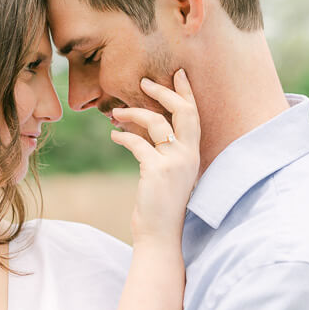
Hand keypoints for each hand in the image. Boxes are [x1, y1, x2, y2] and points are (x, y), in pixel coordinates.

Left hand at [111, 69, 200, 243]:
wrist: (160, 235)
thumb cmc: (160, 206)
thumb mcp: (168, 174)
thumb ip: (164, 152)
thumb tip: (144, 131)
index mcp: (194, 154)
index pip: (194, 116)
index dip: (186, 93)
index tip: (177, 74)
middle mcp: (189, 155)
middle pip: (183, 111)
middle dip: (163, 92)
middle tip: (143, 82)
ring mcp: (175, 163)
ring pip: (157, 123)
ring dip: (134, 113)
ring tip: (116, 112)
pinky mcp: (158, 171)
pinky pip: (138, 143)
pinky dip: (123, 136)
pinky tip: (114, 135)